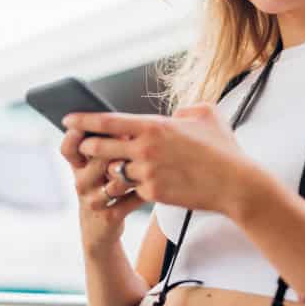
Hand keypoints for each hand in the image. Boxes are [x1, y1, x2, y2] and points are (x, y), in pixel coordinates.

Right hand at [60, 128, 145, 252]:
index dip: (75, 135)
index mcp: (78, 166)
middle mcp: (82, 182)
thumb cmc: (101, 189)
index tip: (90, 124)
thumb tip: (124, 124)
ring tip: (151, 161)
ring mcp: (94, 200)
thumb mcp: (93, 170)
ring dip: (135, 170)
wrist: (98, 230)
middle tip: (134, 137)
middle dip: (117, 147)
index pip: (68, 148)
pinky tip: (154, 183)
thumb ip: (102, 146)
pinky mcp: (110, 216)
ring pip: (117, 179)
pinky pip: (131, 198)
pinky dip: (145, 189)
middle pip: (97, 158)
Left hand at [63, 104, 255, 214]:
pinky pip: (133, 190)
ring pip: (114, 171)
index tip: (68, 119)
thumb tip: (175, 114)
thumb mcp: (206, 115)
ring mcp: (147, 173)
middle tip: (82, 146)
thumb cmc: (224, 148)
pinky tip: (137, 187)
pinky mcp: (153, 194)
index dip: (83, 120)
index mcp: (154, 126)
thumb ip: (184, 111)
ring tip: (113, 168)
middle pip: (100, 147)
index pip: (107, 121)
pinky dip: (132, 188)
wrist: (236, 184)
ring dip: (111, 170)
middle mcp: (145, 149)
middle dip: (88, 147)